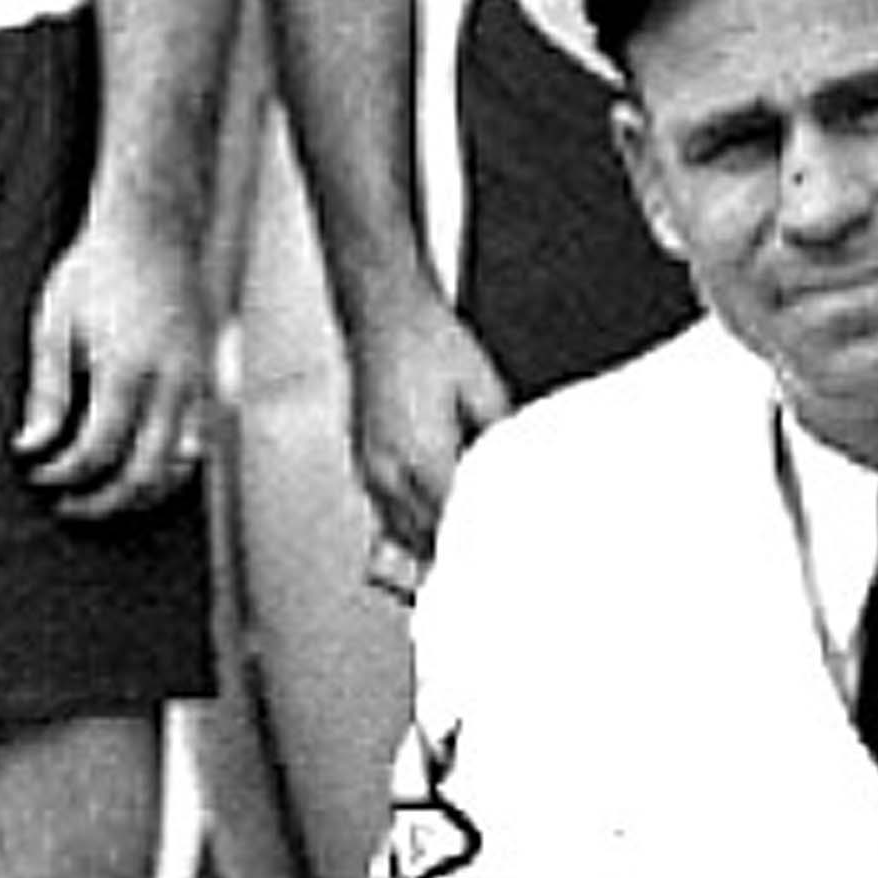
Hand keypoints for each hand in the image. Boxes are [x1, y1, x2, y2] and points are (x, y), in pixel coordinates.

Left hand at [12, 223, 220, 515]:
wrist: (152, 228)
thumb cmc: (96, 270)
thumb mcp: (54, 325)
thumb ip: (45, 393)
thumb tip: (32, 447)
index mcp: (126, 368)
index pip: (97, 450)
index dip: (63, 474)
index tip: (36, 474)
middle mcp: (172, 382)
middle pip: (144, 474)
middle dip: (101, 501)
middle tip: (65, 505)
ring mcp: (199, 382)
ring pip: (180, 468)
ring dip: (140, 494)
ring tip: (100, 496)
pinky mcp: (210, 378)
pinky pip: (198, 444)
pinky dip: (170, 469)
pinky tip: (138, 470)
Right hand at [343, 290, 511, 569]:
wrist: (385, 313)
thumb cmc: (428, 340)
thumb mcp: (483, 387)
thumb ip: (498, 436)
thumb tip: (516, 468)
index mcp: (422, 451)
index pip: (456, 517)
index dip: (482, 537)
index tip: (503, 551)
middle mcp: (389, 465)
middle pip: (426, 533)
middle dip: (455, 550)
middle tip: (485, 563)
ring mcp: (370, 462)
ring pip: (399, 527)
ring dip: (427, 542)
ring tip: (456, 556)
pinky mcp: (362, 455)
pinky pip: (383, 508)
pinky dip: (405, 523)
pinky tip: (424, 526)